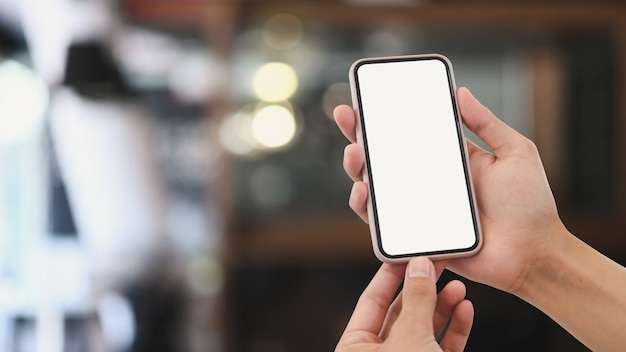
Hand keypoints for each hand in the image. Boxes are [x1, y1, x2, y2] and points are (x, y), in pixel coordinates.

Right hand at [334, 87, 566, 293]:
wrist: (534, 254)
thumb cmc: (531, 205)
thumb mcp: (515, 152)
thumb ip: (487, 123)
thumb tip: (460, 92)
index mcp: (449, 159)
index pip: (410, 134)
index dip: (385, 117)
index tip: (365, 98)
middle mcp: (429, 182)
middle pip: (384, 158)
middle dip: (359, 136)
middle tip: (347, 118)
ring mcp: (420, 209)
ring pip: (376, 187)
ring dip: (357, 169)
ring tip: (355, 154)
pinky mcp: (416, 234)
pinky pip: (383, 222)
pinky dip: (366, 207)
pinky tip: (363, 192)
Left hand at [336, 257, 472, 351]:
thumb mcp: (410, 338)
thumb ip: (416, 300)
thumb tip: (419, 266)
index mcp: (355, 348)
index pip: (371, 300)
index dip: (390, 274)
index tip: (407, 254)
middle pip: (401, 312)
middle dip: (423, 289)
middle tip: (438, 265)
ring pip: (424, 328)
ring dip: (443, 306)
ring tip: (458, 287)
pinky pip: (442, 345)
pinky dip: (454, 328)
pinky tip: (464, 309)